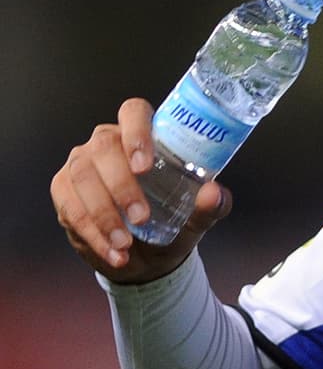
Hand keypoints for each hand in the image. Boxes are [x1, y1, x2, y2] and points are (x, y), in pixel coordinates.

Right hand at [51, 98, 233, 283]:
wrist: (148, 256)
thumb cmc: (174, 222)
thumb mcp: (198, 217)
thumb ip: (212, 205)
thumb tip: (214, 193)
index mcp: (144, 135)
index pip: (134, 112)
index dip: (137, 133)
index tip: (145, 166)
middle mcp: (107, 142)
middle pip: (104, 147)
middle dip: (122, 185)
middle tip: (142, 217)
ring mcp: (81, 163)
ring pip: (82, 177)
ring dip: (104, 214)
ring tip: (127, 242)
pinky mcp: (63, 190)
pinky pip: (70, 208)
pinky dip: (93, 233)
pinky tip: (113, 252)